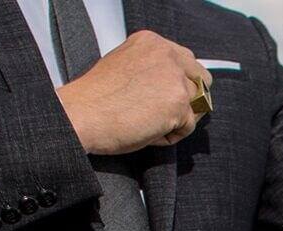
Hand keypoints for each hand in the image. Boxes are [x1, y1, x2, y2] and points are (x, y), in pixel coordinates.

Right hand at [53, 29, 211, 154]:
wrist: (80, 115)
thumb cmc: (96, 99)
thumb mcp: (126, 66)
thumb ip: (152, 69)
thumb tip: (177, 85)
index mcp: (152, 42)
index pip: (187, 61)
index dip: (183, 83)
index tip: (169, 98)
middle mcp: (167, 54)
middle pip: (202, 80)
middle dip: (191, 100)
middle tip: (170, 116)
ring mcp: (175, 77)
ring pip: (197, 105)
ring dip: (178, 119)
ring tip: (148, 124)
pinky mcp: (178, 103)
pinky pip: (187, 127)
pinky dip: (170, 136)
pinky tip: (146, 132)